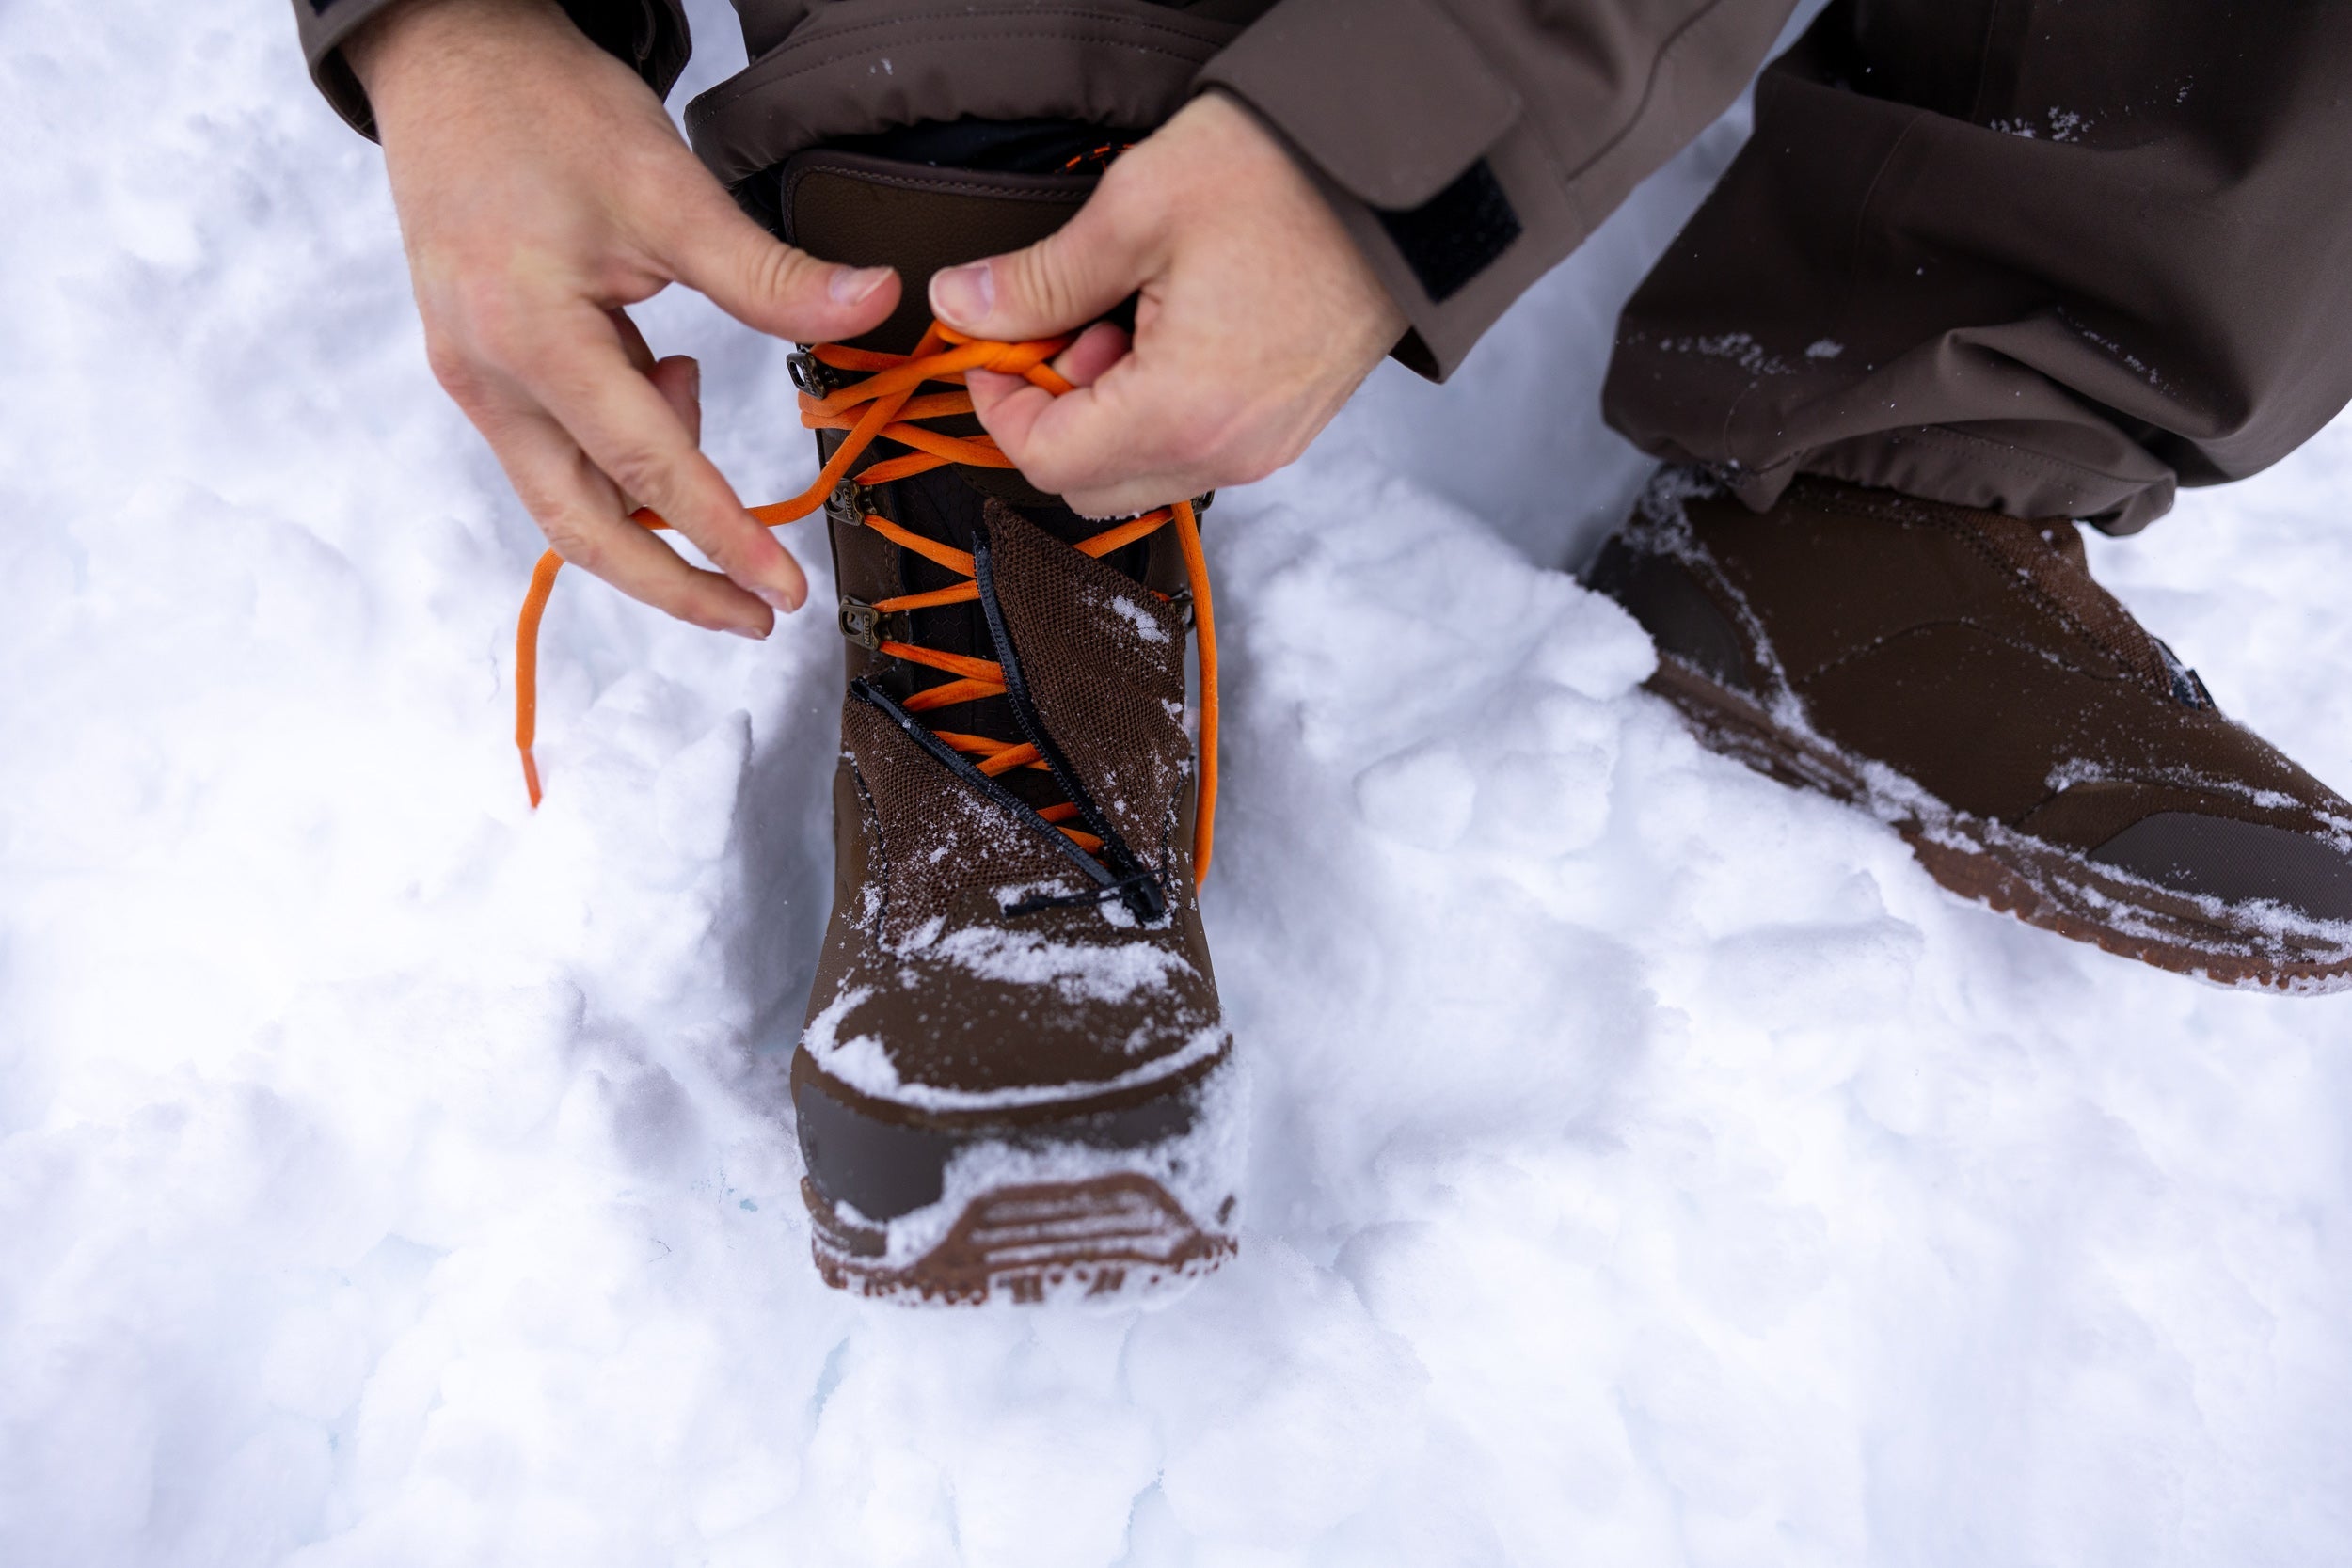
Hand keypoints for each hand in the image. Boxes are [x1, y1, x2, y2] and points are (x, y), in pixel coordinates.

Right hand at [348, 0, 898, 636]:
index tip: (783, 592)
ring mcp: (476, 379)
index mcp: (530, 339)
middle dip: (673, 582)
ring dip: (648, 514)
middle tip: (756, 613)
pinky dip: (623, 451)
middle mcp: (487, 378)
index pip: (645, 471)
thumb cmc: (546, 113)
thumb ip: (770, 275)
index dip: (722, 538)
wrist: (451, 58)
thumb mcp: (669, 190)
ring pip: (567, 496)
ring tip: (706, 438)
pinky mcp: (482, 367)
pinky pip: (558, 448)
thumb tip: (874, 305)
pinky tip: (663, 379)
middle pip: (583, 526)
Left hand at [928, 92, 1404, 518]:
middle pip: (1090, 485)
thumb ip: (1037, 280)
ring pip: (1143, 471)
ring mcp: (1266, 448)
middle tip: (1059, 329)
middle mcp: (1227, 453)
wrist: (1404, 175)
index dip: (998, 408)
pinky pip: (1195, 449)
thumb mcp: (1135, 212)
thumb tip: (961, 306)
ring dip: (1106, 413)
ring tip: (1122, 319)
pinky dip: (1157, 409)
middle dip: (1052, 417)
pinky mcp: (1290, 428)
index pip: (1047, 462)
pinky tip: (1167, 332)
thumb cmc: (1283, 180)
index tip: (989, 348)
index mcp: (1181, 413)